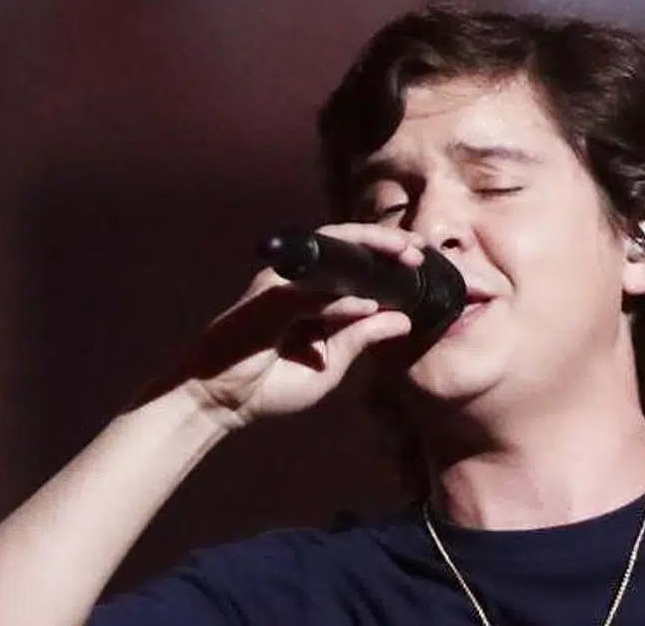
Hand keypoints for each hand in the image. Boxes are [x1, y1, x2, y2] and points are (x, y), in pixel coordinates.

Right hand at [164, 223, 425, 428]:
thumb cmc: (268, 384)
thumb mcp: (330, 364)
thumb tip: (404, 320)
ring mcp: (280, 285)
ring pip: (330, 253)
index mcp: (315, 293)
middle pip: (347, 244)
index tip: (426, 261)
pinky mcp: (264, 301)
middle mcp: (298, 280)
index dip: (391, 256)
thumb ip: (362, 339)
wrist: (218, 402)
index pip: (357, 262)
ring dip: (370, 251)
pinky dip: (338, 299)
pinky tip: (367, 303)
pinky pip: (308, 294)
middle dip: (387, 242)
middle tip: (421, 250)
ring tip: (405, 256)